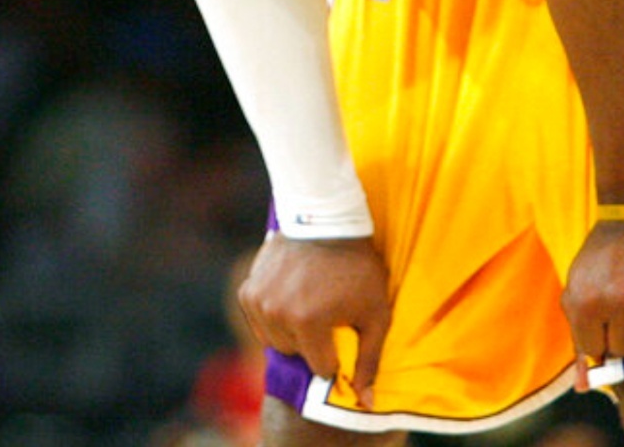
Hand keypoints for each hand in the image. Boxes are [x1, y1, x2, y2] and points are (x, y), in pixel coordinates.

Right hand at [238, 234, 390, 406]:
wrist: (325, 220)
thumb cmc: (357, 267)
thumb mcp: (376, 314)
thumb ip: (369, 360)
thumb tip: (365, 402)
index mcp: (308, 323)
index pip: (321, 367)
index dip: (337, 353)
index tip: (343, 330)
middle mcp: (276, 314)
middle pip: (296, 355)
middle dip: (313, 343)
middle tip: (327, 315)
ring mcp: (258, 301)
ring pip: (274, 341)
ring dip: (291, 332)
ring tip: (309, 305)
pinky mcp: (247, 289)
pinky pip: (259, 321)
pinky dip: (273, 316)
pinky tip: (291, 297)